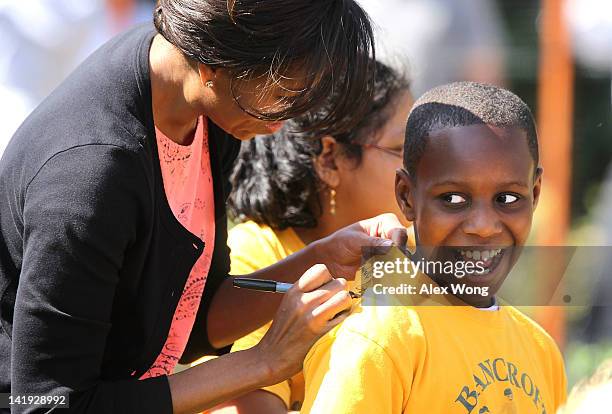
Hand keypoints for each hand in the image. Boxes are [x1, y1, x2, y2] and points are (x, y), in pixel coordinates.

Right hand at [255, 264, 351, 383]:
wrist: (270, 358)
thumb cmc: (283, 333)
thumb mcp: (289, 305)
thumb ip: (306, 292)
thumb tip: (332, 284)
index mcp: (294, 291)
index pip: (322, 269)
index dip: (329, 279)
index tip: (327, 291)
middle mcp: (302, 300)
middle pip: (339, 282)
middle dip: (341, 293)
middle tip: (335, 306)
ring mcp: (311, 314)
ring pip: (345, 296)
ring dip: (346, 306)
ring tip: (337, 315)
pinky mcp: (319, 330)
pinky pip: (345, 315)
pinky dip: (345, 319)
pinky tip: (336, 326)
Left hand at [316, 213, 407, 278]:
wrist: (331, 260)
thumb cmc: (341, 243)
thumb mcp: (355, 241)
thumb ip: (372, 243)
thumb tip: (391, 245)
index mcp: (385, 223)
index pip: (398, 232)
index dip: (397, 244)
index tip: (393, 254)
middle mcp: (391, 237)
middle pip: (403, 249)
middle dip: (396, 260)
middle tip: (386, 268)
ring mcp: (390, 253)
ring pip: (399, 263)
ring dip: (391, 271)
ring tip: (377, 274)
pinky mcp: (386, 266)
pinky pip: (392, 273)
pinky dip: (386, 278)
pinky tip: (377, 280)